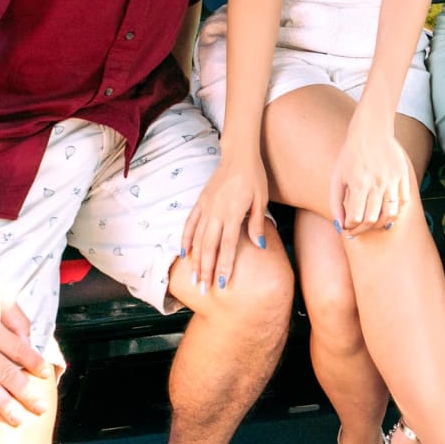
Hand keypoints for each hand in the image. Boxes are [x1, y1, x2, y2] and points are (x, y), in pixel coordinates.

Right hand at [0, 282, 53, 425]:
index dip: (35, 364)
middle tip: (40, 407)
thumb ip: (18, 321)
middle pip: (6, 374)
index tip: (46, 375)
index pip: (20, 351)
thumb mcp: (2, 300)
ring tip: (18, 419)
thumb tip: (28, 342)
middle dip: (26, 393)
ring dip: (3, 405)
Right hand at [181, 152, 268, 295]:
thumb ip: (256, 223)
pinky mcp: (200, 201)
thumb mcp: (261, 200)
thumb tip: (259, 246)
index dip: (224, 266)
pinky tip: (184, 253)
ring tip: (195, 278)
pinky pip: (190, 223)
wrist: (239, 154)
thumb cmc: (254, 177)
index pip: (228, 246)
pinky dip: (186, 239)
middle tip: (205, 289)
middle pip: (209, 247)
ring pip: (198, 239)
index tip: (223, 284)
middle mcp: (216, 212)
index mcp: (232, 213)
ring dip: (196, 260)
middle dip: (207, 270)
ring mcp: (206, 207)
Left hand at [329, 110, 413, 236]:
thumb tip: (339, 225)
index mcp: (358, 184)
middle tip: (357, 230)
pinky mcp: (403, 176)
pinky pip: (403, 202)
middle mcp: (377, 184)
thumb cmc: (350, 155)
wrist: (371, 131)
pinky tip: (386, 210)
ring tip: (373, 224)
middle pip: (373, 220)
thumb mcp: (337, 177)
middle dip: (362, 230)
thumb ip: (335, 202)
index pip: (355, 218)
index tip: (347, 228)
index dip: (350, 228)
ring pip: (391, 215)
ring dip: (381, 225)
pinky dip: (396, 211)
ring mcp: (392, 180)